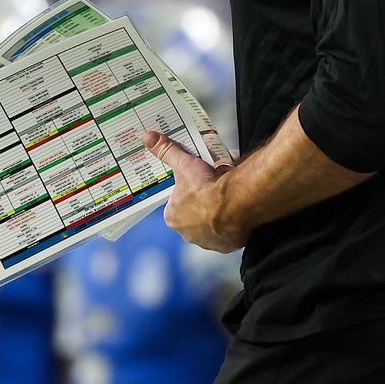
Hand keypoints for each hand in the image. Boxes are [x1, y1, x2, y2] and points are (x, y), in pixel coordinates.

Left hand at [142, 131, 244, 252]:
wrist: (236, 204)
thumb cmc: (206, 188)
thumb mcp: (184, 164)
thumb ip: (167, 151)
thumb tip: (149, 138)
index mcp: (172, 217)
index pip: (174, 204)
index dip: (184, 193)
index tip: (194, 183)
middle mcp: (187, 234)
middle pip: (191, 215)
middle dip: (200, 203)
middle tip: (210, 187)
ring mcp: (207, 241)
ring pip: (209, 225)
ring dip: (215, 214)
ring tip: (224, 196)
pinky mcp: (225, 245)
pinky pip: (226, 234)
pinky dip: (229, 224)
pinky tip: (234, 210)